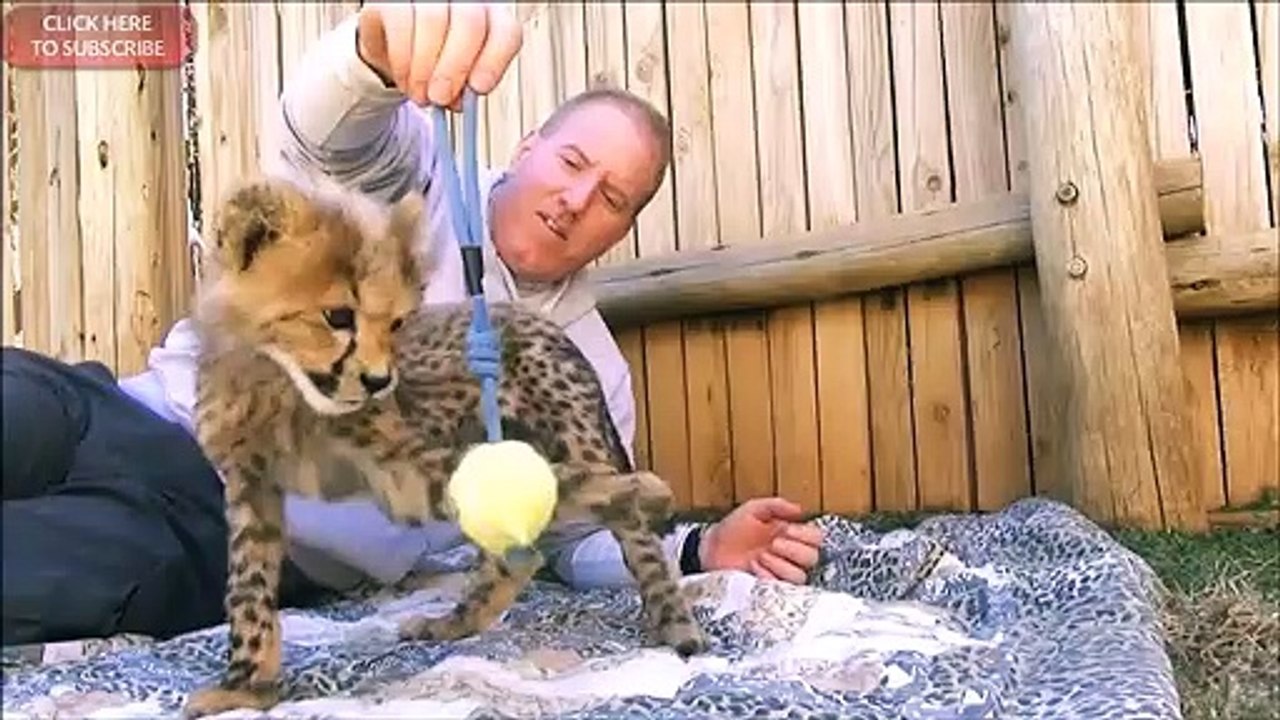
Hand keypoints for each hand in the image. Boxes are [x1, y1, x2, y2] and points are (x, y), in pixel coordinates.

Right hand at [356, 2, 522, 107]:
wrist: (389, 47)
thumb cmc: (430, 62)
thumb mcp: (453, 80)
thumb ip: (463, 88)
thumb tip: (458, 100)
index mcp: (488, 18)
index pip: (505, 31)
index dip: (494, 61)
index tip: (478, 88)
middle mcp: (462, 0)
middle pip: (470, 22)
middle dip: (454, 67)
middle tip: (440, 96)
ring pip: (433, 20)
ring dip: (424, 67)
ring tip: (420, 92)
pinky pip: (401, 22)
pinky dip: (402, 59)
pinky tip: (405, 76)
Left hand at [698, 497, 823, 583]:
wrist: (711, 550)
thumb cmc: (732, 529)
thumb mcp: (753, 509)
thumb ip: (776, 505)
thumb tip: (800, 510)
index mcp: (790, 535)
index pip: (816, 538)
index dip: (805, 534)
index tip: (784, 529)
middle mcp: (789, 556)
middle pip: (813, 558)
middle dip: (793, 549)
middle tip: (772, 543)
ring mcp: (780, 573)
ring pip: (800, 576)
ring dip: (780, 564)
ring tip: (759, 556)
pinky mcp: (769, 589)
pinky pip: (781, 588)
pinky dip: (767, 575)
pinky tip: (753, 567)